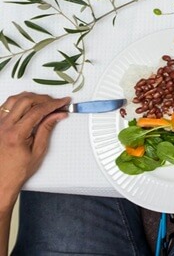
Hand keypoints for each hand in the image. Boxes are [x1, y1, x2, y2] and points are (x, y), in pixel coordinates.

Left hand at [0, 93, 69, 209]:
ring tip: (42, 102)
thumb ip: (47, 128)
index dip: (53, 104)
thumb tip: (57, 115)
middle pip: (26, 100)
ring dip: (30, 97)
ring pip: (13, 100)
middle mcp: (3, 126)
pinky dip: (17, 102)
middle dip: (43, 98)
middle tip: (55, 103)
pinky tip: (26, 105)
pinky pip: (5, 106)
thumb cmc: (16, 170)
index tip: (63, 102)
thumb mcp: (38, 151)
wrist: (1, 181)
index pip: (38, 110)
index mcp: (15, 134)